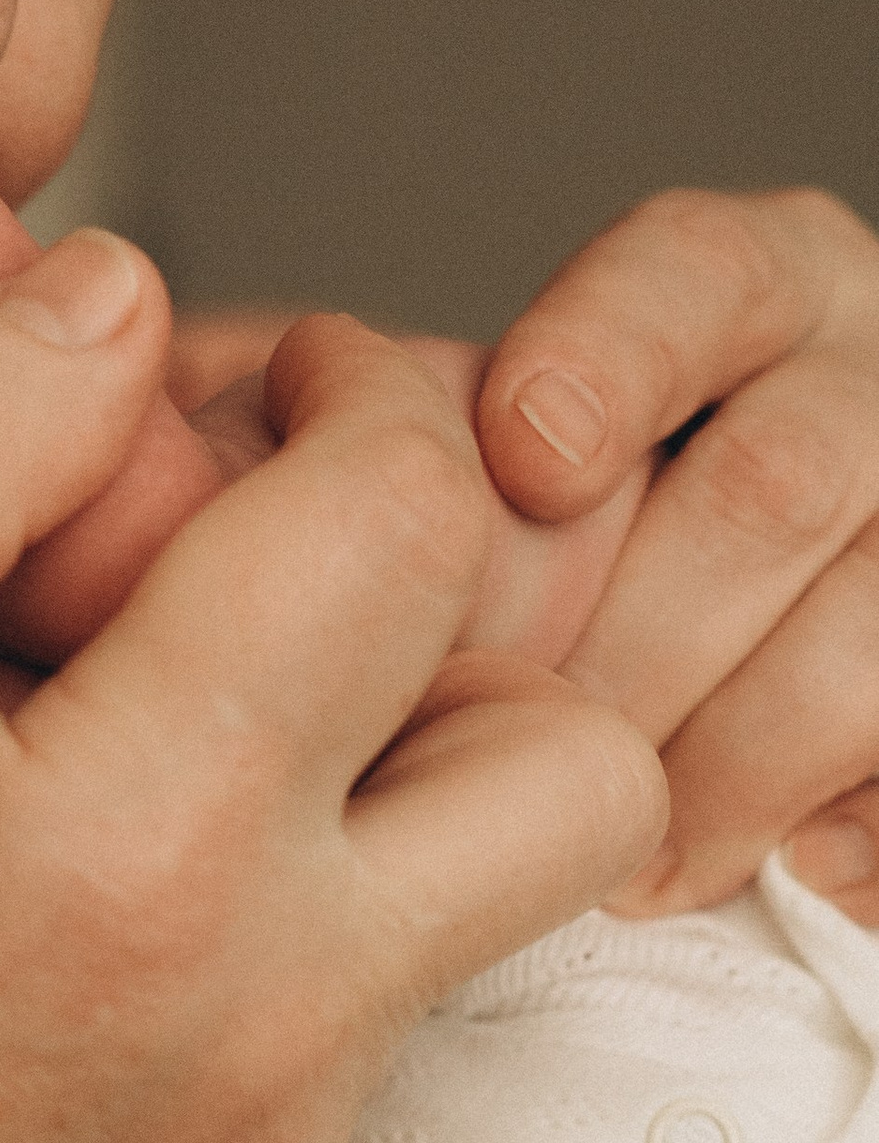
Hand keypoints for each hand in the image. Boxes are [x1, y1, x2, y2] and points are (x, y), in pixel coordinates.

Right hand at [0, 251, 664, 1142]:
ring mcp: (284, 1138)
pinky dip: (289, 907)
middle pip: (569, 741)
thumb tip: (101, 302)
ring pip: (488, 890)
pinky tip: (87, 890)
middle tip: (270, 559)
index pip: (404, 523)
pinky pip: (367, 1014)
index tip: (228, 382)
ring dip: (388, 762)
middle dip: (456, 607)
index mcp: (144, 841)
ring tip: (168, 715)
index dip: (336, 394)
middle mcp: (279, 1008)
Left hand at [468, 188, 878, 914]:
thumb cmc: (574, 543)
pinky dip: (865, 827)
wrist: (715, 619)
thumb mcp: (516, 436)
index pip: (699, 270)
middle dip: (640, 637)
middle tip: (530, 741)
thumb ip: (435, 445)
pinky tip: (791, 872)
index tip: (526, 461)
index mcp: (763, 283)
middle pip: (778, 481)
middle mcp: (873, 374)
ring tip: (630, 865)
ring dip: (737, 763)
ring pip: (867, 637)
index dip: (612, 358)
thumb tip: (318, 459)